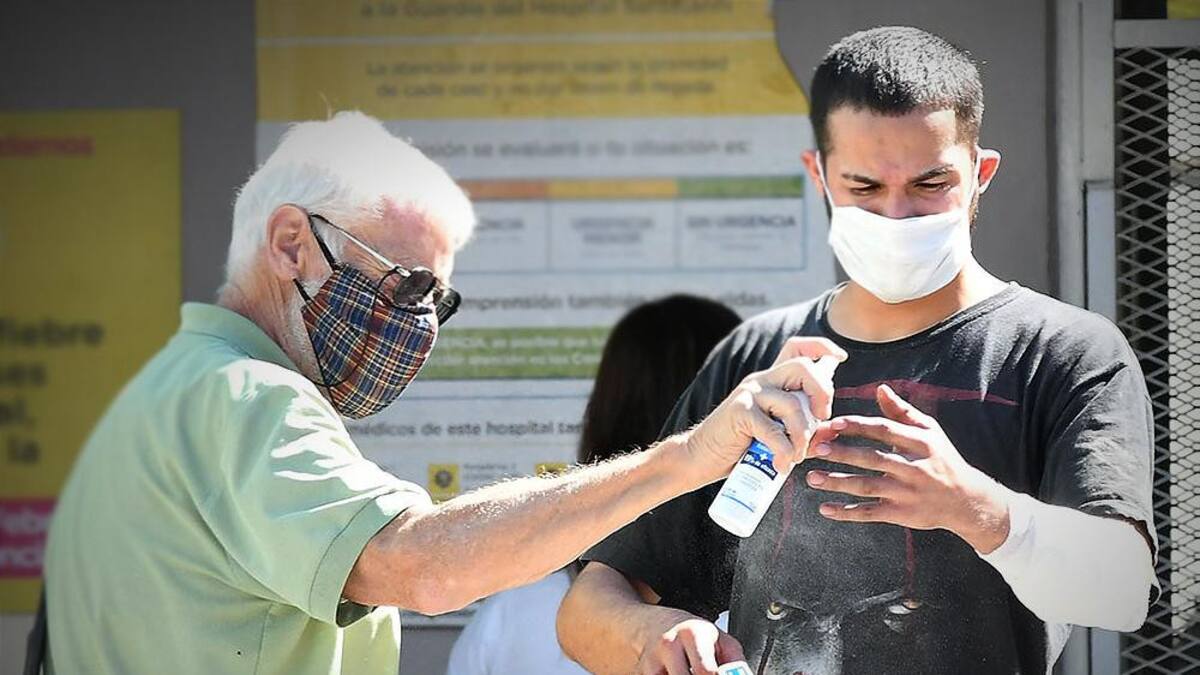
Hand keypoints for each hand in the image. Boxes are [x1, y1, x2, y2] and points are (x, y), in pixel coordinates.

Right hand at [638, 617, 744, 674]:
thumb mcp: (717, 638)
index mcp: (692, 634)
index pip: (706, 671)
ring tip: (692, 672)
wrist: (650, 625)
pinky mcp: (643, 673)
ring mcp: (652, 660)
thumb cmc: (689, 633)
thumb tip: (742, 674)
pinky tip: (679, 674)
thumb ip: (734, 659)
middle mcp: (669, 645)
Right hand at [684, 337, 846, 484]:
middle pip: (803, 367)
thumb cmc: (740, 448)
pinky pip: (773, 430)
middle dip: (823, 392)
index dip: (821, 347)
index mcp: (771, 382)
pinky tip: (781, 464)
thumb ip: (801, 426)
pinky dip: (784, 451)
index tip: (839, 358)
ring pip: (793, 404)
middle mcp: (761, 381)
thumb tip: (832, 429)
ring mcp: (749, 394)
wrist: (700, 458)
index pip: (796, 348)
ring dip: (803, 436)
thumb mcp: (776, 434)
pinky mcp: (739, 411)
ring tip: (796, 457)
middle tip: (821, 418)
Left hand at [805, 384, 1012, 552]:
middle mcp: (914, 468)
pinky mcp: (902, 514)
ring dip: (837, 482)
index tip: (832, 423)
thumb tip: (880, 388)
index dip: (857, 426)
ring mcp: (907, 493)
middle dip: (842, 453)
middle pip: (872, 458)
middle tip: (814, 448)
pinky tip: (824, 508)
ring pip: (867, 486)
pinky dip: (846, 512)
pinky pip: (869, 513)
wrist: (967, 501)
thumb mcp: (930, 432)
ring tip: (811, 477)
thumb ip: (903, 412)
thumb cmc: (943, 460)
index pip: (883, 430)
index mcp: (920, 443)